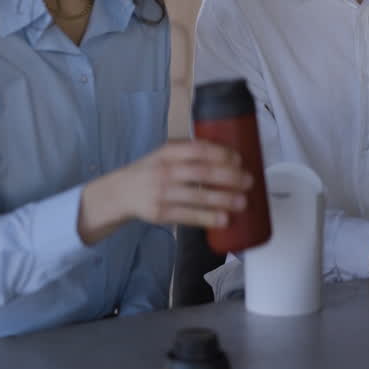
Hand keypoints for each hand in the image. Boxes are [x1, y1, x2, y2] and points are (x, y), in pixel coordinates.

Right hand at [78, 140, 252, 244]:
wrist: (119, 193)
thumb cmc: (151, 172)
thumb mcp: (165, 155)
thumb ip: (190, 153)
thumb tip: (231, 158)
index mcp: (168, 152)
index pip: (199, 149)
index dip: (222, 154)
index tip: (240, 159)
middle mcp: (165, 170)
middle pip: (202, 173)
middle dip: (229, 177)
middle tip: (249, 181)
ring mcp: (161, 193)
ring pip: (197, 196)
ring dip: (223, 200)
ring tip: (242, 202)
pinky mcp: (160, 213)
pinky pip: (188, 216)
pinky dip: (207, 218)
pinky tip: (223, 220)